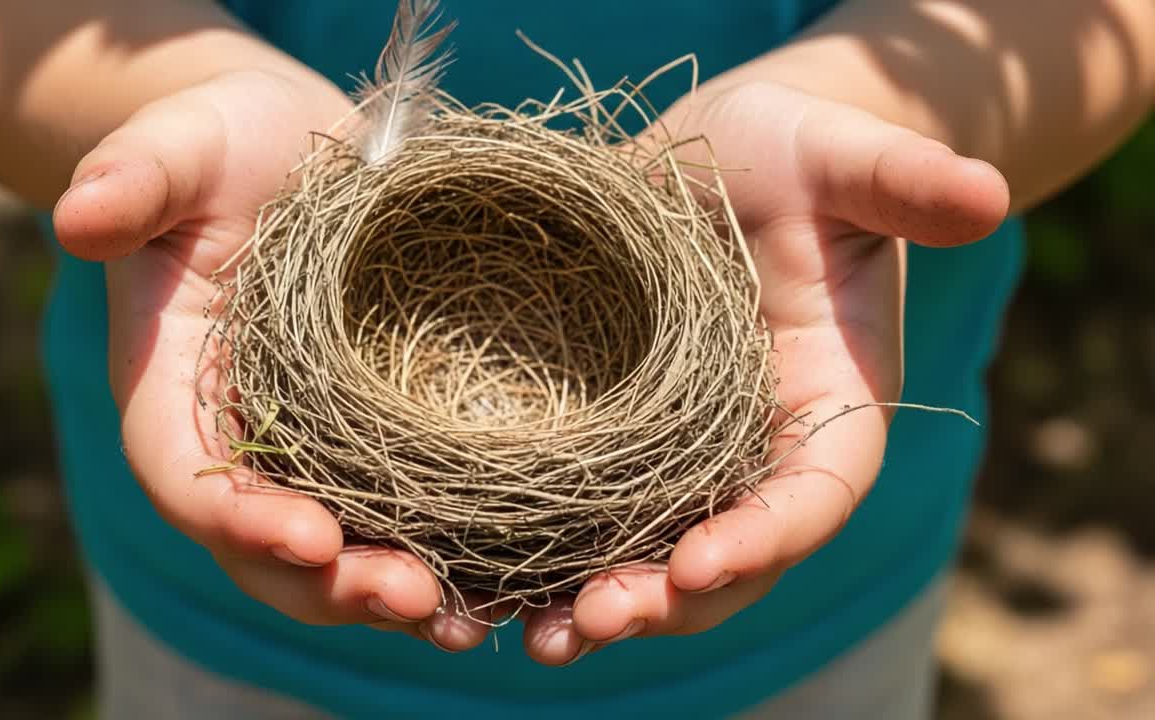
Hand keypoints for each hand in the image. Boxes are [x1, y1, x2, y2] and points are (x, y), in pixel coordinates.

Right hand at [53, 69, 493, 651]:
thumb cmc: (224, 146)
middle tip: (412, 598)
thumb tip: (75, 215)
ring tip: (468, 617)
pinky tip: (509, 577)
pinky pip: (403, 512)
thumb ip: (134, 176)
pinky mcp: (377, 438)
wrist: (291, 154)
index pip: (187, 474)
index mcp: (174, 386)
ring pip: (339, 552)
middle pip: (264, 547)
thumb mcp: (180, 144)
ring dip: (394, 592)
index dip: (239, 520)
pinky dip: (447, 552)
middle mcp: (238, 438)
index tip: (310, 538)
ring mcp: (310, 448)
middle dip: (332, 586)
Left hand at [519, 81, 1009, 664]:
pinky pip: (587, 506)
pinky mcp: (615, 430)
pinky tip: (490, 584)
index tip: (703, 560)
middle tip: (599, 620)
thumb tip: (989, 197)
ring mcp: (683, 449)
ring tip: (543, 636)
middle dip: (670, 598)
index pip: (814, 493)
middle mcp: (758, 448)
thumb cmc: (801, 153)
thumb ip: (905, 181)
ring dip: (601, 599)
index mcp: (830, 404)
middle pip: (730, 555)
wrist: (728, 155)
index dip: (767, 536)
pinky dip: (546, 549)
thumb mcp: (848, 158)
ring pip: (653, 551)